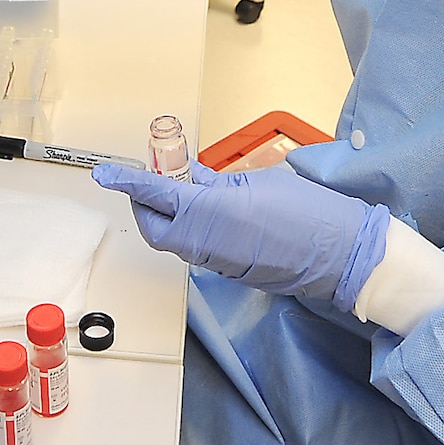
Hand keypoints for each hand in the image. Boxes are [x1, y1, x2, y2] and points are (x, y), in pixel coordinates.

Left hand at [93, 160, 388, 307]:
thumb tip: (192, 180)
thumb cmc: (305, 210)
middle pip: (155, 225)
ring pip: (175, 239)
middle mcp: (202, 241)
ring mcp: (215, 261)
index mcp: (206, 212)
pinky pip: (199, 248)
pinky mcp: (229, 271)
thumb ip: (216, 183)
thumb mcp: (257, 183)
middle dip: (146, 204)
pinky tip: (213, 213)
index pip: (153, 192)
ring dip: (171, 217)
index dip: (126, 180)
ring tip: (186, 192)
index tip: (103, 173)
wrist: (340, 255)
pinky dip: (194, 230)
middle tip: (154, 181)